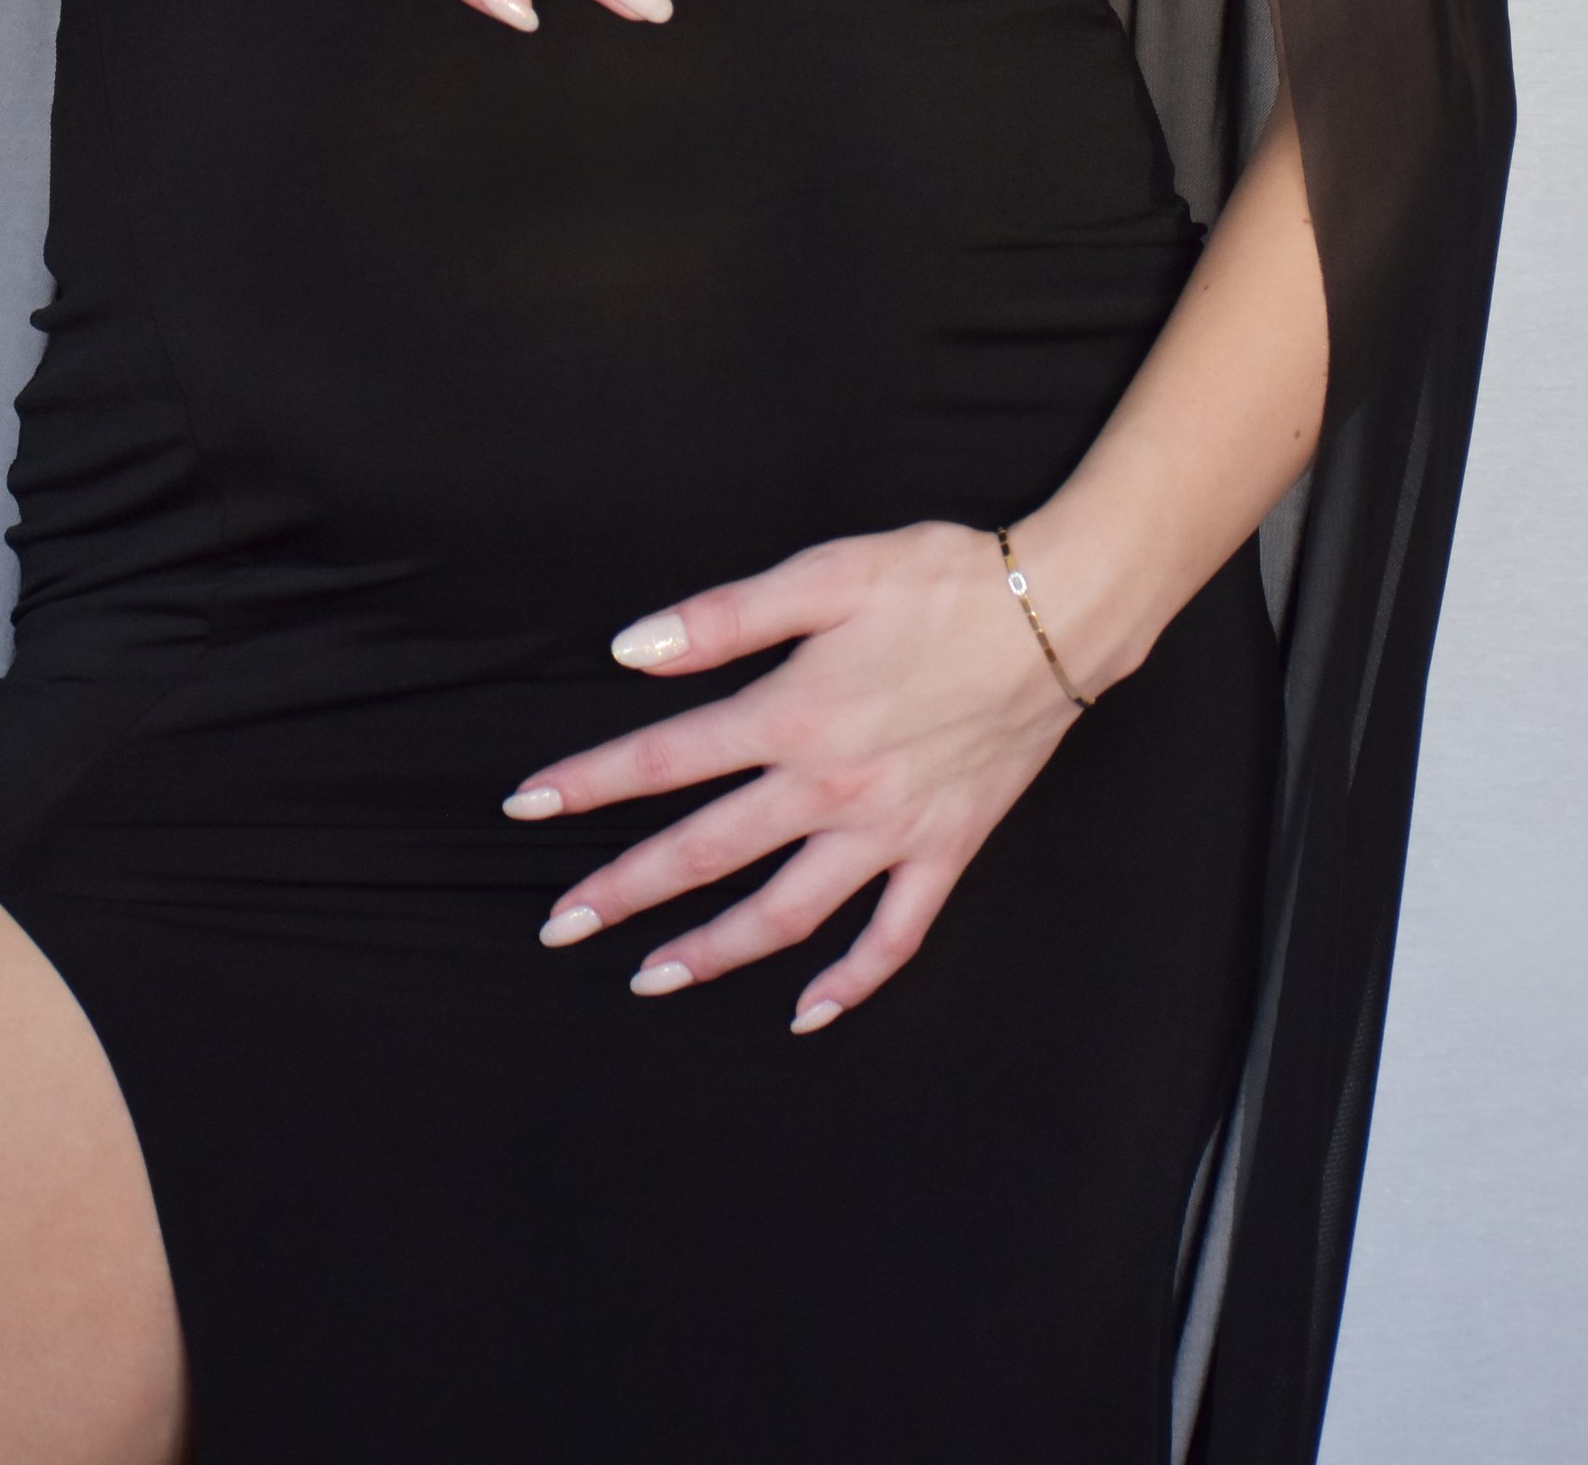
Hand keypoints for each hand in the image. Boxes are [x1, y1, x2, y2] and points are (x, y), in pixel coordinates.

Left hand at [499, 521, 1088, 1032]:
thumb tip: (632, 649)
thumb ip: (726, 616)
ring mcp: (890, 831)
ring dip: (713, 951)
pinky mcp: (945, 850)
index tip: (524, 805)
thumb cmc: (944, 581)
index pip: (665, 759)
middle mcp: (832, 788)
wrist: (1062, 616)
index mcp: (794, 715)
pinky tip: (807, 1014)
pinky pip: (894, 937)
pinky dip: (850, 982)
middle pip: (705, 851)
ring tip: (650, 977)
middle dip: (624, 891)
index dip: (589, 783)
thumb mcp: (828, 573)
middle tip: (558, 925)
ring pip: (785, 912)